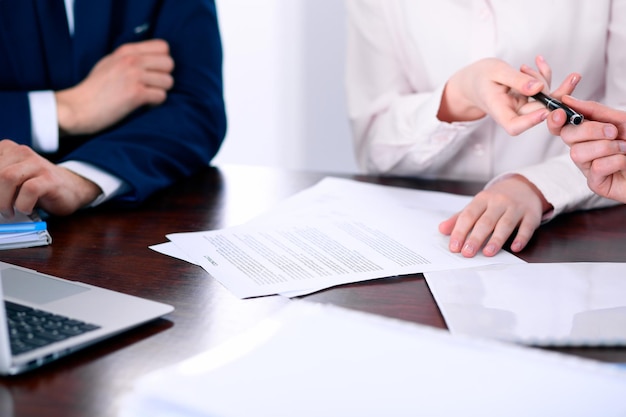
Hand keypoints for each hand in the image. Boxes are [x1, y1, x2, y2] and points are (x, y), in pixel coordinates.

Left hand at [0, 140, 101, 215]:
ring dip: (3, 201)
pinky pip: (29, 189)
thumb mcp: (11, 181)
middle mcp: (20, 152)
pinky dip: (23, 204)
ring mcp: (37, 164)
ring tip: (8, 212)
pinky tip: (26, 209)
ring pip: (7, 177)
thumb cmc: (37, 187)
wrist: (72, 188)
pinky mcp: (49, 179)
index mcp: (6, 149)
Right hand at [55, 39, 173, 135]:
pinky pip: (162, 96)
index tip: (152, 72)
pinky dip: (155, 103)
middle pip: (169, 63)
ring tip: (146, 96)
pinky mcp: (136, 94)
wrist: (77, 107)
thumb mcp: (110, 63)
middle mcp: (131, 60)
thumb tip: (153, 60)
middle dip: (164, 77)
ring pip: (168, 81)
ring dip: (160, 91)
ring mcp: (133, 76)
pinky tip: (143, 105)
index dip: (162, 61)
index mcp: (126, 51)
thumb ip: (130, 58)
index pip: (163, 47)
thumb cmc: (94, 90)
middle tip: (151, 86)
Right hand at [438, 56, 579, 135]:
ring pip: (543, 99)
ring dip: (546, 80)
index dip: (531, 122)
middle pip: (537, 110)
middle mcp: (512, 112)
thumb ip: (516, 80)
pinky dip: (544, 75)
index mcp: (498, 110)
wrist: (472, 79)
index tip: (546, 111)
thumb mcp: (495, 72)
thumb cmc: (479, 76)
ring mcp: (521, 107)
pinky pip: (542, 90)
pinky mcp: (527, 99)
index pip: (514, 125)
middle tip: (567, 76)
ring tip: (537, 62)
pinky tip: (540, 61)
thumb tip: (538, 88)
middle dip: (550, 92)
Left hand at [438, 175, 550, 256]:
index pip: (468, 215)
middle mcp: (499, 202)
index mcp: (482, 199)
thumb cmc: (496, 200)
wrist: (524, 186)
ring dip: (496, 239)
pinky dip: (521, 237)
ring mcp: (516, 208)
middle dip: (475, 238)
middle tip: (467, 253)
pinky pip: (527, 227)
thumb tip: (442, 229)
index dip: (460, 231)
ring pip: (505, 224)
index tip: (454, 247)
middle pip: (486, 221)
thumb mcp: (477, 205)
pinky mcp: (532, 214)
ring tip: (487, 253)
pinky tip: (515, 248)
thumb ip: (459, 218)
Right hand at [547, 97, 625, 202]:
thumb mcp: (621, 121)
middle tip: (613, 131)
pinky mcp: (596, 183)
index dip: (555, 119)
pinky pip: (595, 169)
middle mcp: (584, 148)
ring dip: (606, 147)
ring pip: (577, 153)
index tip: (561, 113)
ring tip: (624, 148)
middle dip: (590, 130)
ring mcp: (588, 167)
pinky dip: (614, 161)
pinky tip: (624, 162)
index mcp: (587, 133)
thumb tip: (568, 100)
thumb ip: (595, 110)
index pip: (560, 125)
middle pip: (566, 136)